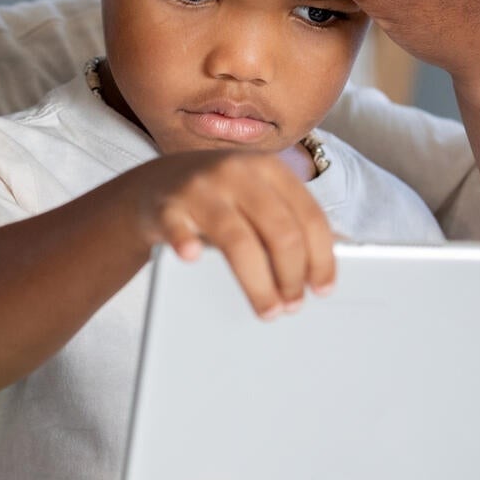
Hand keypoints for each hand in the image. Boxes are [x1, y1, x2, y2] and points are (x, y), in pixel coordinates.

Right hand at [123, 150, 336, 316]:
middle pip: (280, 231)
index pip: (308, 216)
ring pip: (238, 240)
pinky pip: (178, 228)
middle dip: (292, 275)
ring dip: (258, 283)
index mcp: (268, 169)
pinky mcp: (166, 205)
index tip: (322, 289)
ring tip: (268, 310)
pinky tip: (193, 258)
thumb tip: (325, 266)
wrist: (154, 186)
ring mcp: (200, 188)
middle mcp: (237, 172)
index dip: (321, 258)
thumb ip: (287, 219)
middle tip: (293, 305)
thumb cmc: (216, 198)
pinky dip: (186, 243)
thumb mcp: (256, 196)